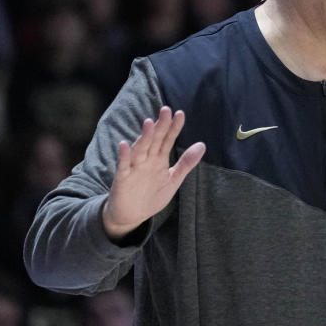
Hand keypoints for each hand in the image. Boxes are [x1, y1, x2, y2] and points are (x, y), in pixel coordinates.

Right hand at [102, 106, 205, 240]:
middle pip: (154, 140)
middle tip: (166, 110)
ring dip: (144, 137)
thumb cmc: (151, 195)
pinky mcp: (123, 178)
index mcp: (159, 159)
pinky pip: (123, 166)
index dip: (174, 128)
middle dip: (160, 126)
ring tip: (149, 123)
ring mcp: (134, 168)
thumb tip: (202, 145)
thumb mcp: (173, 180)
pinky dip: (124, 156)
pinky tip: (124, 145)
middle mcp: (146, 160)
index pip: (167, 140)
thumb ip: (186, 163)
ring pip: (139, 149)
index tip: (180, 114)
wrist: (131, 215)